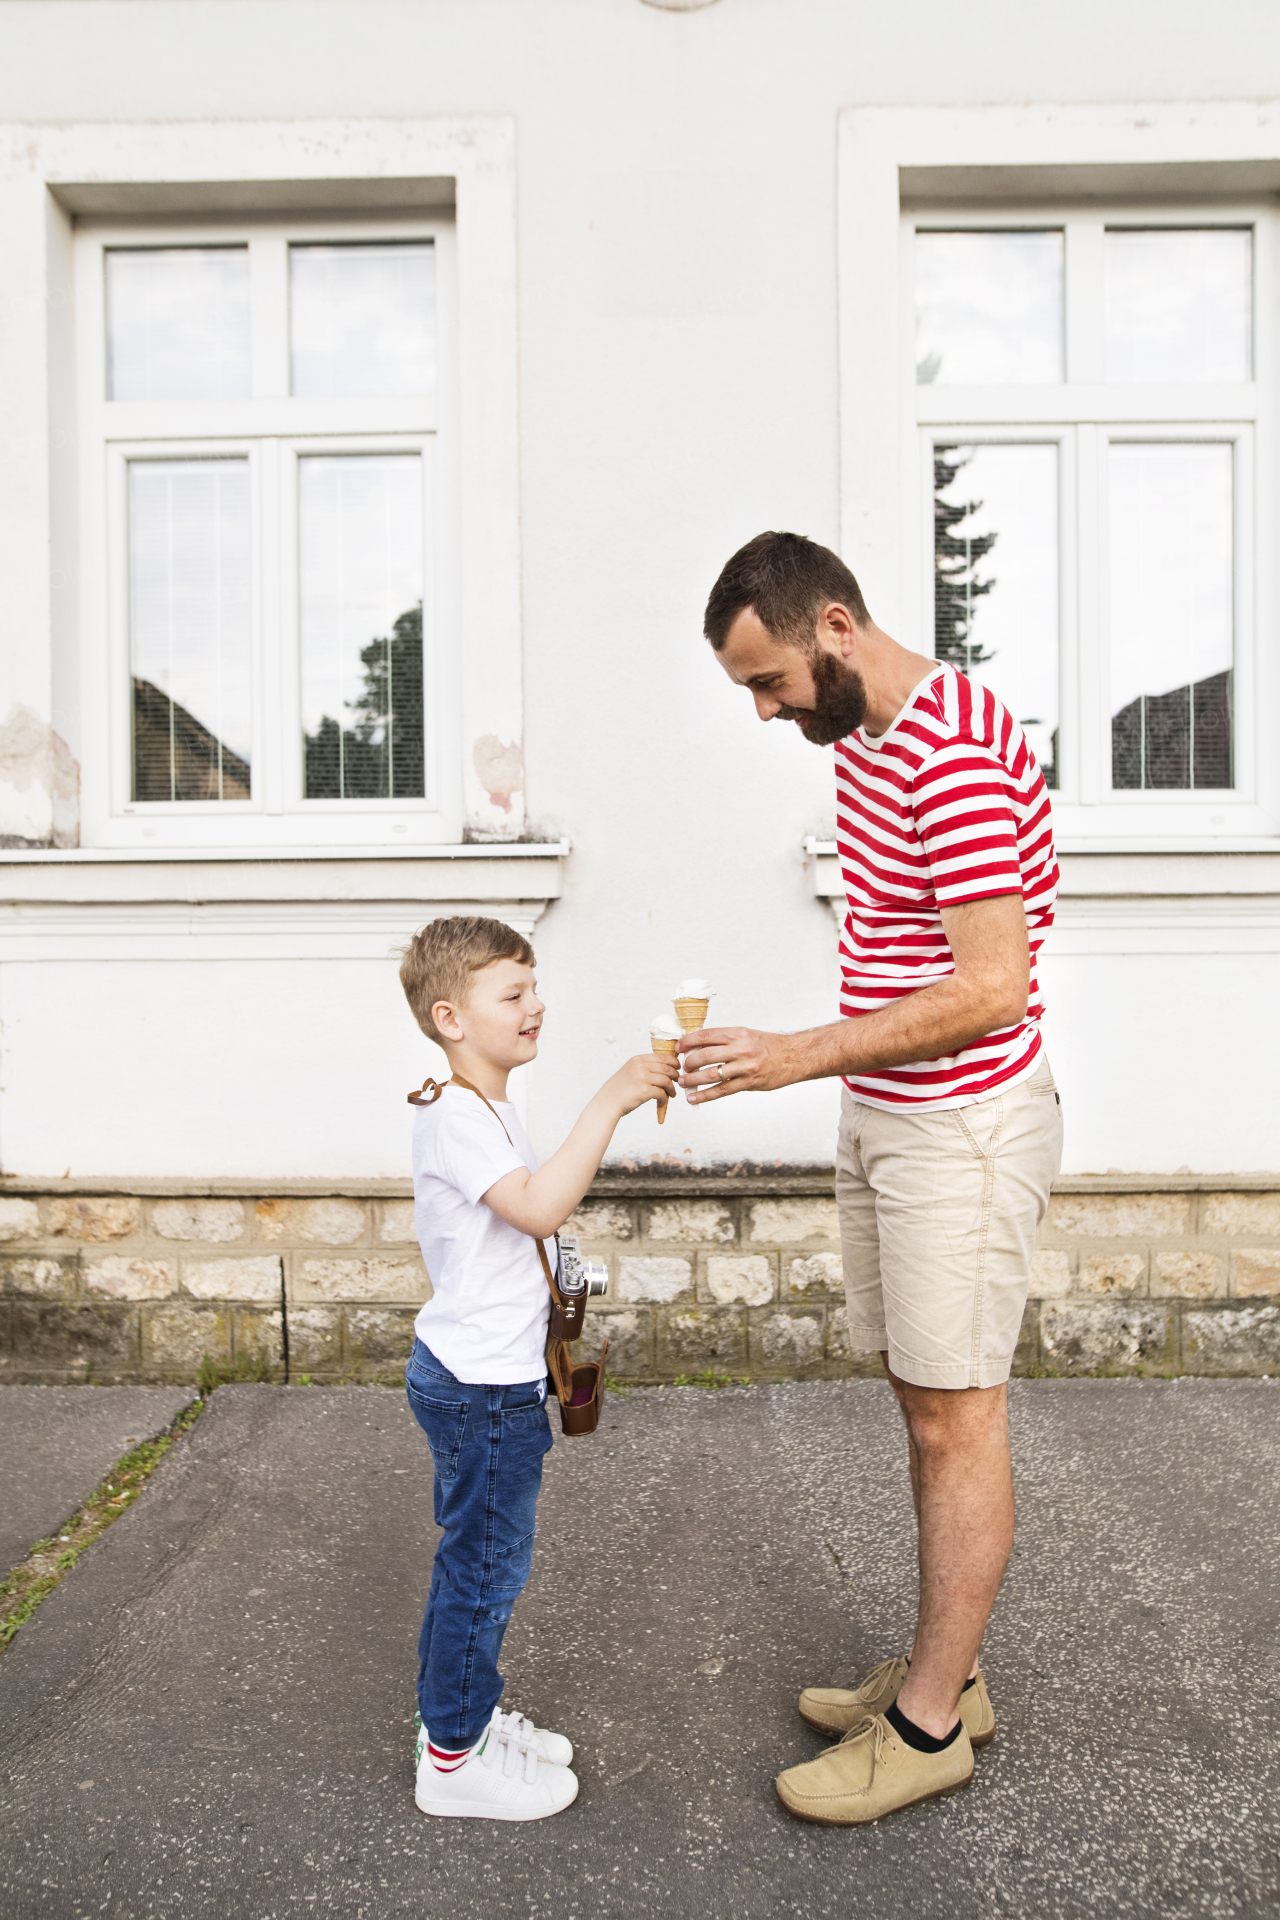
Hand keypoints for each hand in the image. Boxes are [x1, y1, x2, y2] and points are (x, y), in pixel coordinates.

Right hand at [605, 1051, 679, 1116]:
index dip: (674, 1062)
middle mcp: (640, 1066)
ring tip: (671, 1094)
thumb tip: (666, 1068)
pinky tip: (661, 1102)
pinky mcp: (644, 1091)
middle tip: (677, 1082)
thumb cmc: (620, 1089)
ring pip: (666, 1081)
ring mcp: (642, 1078)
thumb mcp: (630, 1071)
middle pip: (667, 1068)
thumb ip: (645, 1067)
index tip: (678, 1068)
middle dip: (675, 1076)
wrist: (608, 1102)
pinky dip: (664, 1099)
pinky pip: (662, 1093)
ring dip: (671, 1089)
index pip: (663, 1057)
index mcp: (638, 1059)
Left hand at [677, 1026, 799, 1101]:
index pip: (706, 1035)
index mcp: (738, 1034)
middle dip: (689, 1062)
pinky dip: (705, 1095)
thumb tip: (700, 1045)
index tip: (678, 1047)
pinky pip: (722, 1090)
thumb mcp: (747, 1035)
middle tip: (682, 1067)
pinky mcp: (749, 1083)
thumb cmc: (769, 1045)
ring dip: (693, 1079)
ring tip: (684, 1082)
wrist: (795, 1056)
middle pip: (705, 1055)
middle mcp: (741, 1049)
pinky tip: (694, 1098)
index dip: (688, 1041)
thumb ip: (726, 1040)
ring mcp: (745, 1067)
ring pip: (711, 1074)